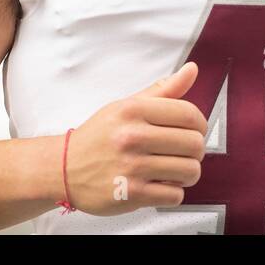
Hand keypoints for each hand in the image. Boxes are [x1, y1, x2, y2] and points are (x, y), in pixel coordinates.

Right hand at [62, 61, 208, 215]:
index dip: (200, 124)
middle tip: (185, 152)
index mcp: (133, 110)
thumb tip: (192, 69)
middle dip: (196, 150)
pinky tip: (161, 184)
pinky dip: (173, 192)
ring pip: (189, 170)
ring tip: (175, 170)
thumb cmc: (98, 137)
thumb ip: (163, 90)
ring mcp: (132, 166)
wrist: (63, 168)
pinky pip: (175, 195)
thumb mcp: (126, 106)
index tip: (196, 130)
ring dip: (188, 173)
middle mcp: (132, 136)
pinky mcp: (131, 194)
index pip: (189, 114)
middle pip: (194, 143)